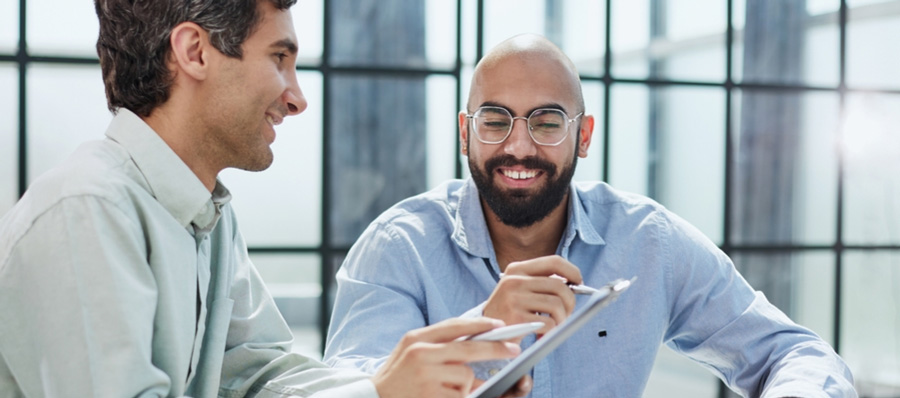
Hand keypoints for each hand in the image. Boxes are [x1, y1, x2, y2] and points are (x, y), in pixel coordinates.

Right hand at [372, 317, 523, 397]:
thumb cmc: (397, 377)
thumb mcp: (410, 351)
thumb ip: (437, 343)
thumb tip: (476, 339)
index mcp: (415, 338)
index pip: (454, 325)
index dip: (479, 324)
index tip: (500, 324)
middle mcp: (420, 353)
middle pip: (468, 348)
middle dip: (495, 348)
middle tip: (514, 349)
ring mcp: (426, 376)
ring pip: (465, 374)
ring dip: (465, 382)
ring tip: (444, 387)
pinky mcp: (431, 395)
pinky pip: (461, 393)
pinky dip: (460, 395)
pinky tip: (442, 395)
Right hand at [484, 255, 581, 335]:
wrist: (484, 333)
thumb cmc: (509, 312)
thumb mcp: (520, 289)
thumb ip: (542, 283)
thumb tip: (574, 284)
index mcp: (517, 269)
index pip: (554, 261)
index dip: (572, 271)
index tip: (578, 282)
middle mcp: (514, 280)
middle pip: (559, 286)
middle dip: (570, 302)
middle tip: (566, 313)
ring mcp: (514, 298)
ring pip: (556, 305)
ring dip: (561, 319)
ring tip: (553, 325)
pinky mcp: (516, 317)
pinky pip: (549, 322)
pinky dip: (551, 330)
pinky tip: (541, 333)